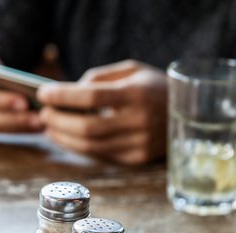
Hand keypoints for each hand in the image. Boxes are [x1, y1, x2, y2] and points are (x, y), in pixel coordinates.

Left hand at [38, 60, 166, 164]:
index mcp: (137, 93)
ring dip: (64, 138)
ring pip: (91, 146)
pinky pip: (101, 156)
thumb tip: (67, 92)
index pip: (91, 96)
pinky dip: (79, 148)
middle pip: (88, 127)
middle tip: (43, 114)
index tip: (43, 93)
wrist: (191, 112)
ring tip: (49, 128)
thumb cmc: (154, 87)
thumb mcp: (131, 70)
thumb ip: (99, 79)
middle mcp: (140, 121)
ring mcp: (139, 143)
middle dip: (59, 121)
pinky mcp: (137, 159)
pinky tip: (68, 138)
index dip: (63, 96)